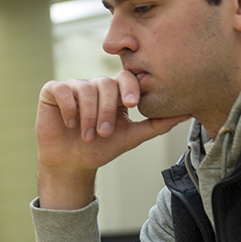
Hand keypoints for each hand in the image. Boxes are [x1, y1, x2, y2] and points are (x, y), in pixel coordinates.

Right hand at [35, 71, 190, 209]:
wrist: (71, 164)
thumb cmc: (100, 150)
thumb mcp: (131, 137)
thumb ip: (157, 124)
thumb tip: (187, 112)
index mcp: (114, 92)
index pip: (125, 77)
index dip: (129, 87)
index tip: (131, 105)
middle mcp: (94, 85)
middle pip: (105, 84)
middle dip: (106, 111)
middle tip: (103, 133)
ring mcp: (73, 87)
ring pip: (85, 88)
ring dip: (88, 115)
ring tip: (86, 135)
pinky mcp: (52, 91)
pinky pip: (63, 89)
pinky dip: (69, 107)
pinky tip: (70, 123)